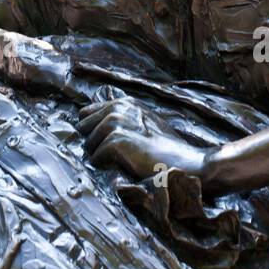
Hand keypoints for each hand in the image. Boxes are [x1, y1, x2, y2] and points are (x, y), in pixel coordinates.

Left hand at [79, 97, 210, 182]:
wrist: (186, 162)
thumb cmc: (165, 148)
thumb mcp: (144, 123)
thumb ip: (122, 119)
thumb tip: (93, 126)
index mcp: (123, 103)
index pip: (86, 113)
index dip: (92, 130)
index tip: (104, 142)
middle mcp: (117, 108)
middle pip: (83, 128)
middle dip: (93, 141)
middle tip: (114, 153)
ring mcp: (116, 123)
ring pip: (88, 144)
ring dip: (100, 156)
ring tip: (122, 160)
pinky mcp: (116, 141)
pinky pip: (96, 158)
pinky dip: (106, 166)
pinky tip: (124, 166)